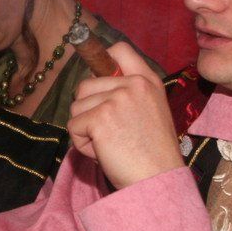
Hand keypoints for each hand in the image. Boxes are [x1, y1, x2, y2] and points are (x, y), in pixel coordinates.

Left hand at [68, 43, 183, 188]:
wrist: (158, 180)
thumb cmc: (152, 154)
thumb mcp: (150, 111)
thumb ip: (128, 94)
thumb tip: (93, 85)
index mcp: (148, 81)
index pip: (119, 50)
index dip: (101, 59)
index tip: (98, 77)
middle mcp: (133, 84)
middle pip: (85, 85)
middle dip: (88, 111)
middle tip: (111, 133)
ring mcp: (116, 99)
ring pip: (76, 107)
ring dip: (85, 130)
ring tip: (109, 144)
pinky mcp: (100, 118)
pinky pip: (73, 127)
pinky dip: (82, 144)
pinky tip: (104, 153)